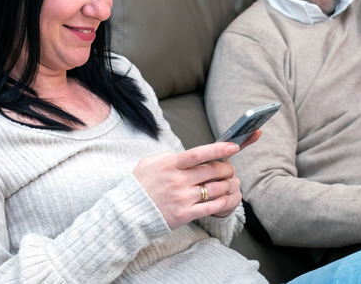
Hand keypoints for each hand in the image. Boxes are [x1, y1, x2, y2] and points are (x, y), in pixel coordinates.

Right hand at [132, 133, 258, 228]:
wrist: (127, 214)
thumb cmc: (139, 187)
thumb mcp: (148, 163)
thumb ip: (167, 156)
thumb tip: (185, 154)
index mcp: (170, 164)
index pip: (199, 153)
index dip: (219, 148)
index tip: (233, 146)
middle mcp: (178, 180)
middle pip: (213, 170)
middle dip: (227, 168)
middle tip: (230, 168)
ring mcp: (182, 198)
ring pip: (216, 188)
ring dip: (227, 185)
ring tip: (228, 183)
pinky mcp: (185, 214)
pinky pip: (212, 207)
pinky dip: (223, 201)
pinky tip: (225, 198)